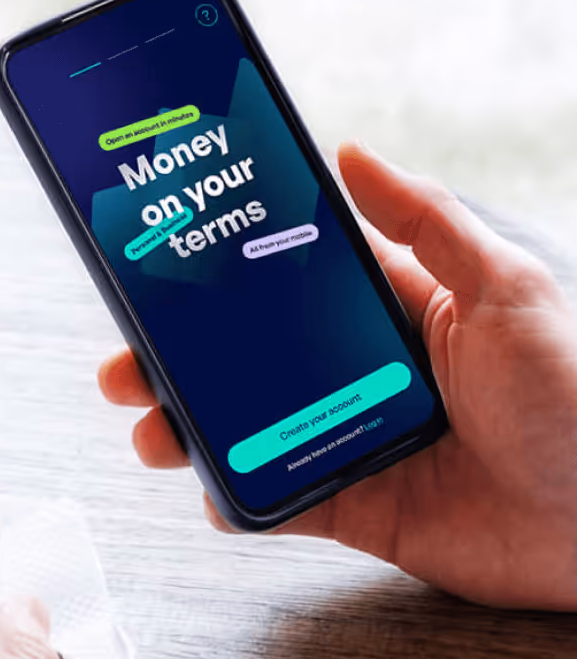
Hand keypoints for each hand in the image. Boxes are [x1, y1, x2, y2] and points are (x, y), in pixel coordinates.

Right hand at [99, 144, 576, 609]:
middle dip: (178, 361)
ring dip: (189, 429)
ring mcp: (346, 439)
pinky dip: (238, 499)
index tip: (162, 267)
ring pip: (247, 430)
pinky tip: (213, 492)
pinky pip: (279, 500)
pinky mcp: (353, 505)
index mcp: (385, 311)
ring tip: (150, 430)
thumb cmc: (573, 396)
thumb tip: (352, 152)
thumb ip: (426, 222)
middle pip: (246, 361)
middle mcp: (355, 373)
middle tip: (126, 362)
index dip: (220, 277)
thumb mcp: (505, 289)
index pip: (283, 285)